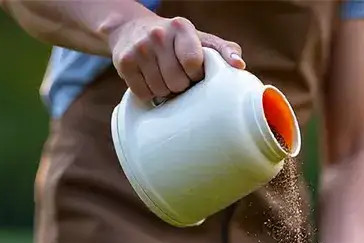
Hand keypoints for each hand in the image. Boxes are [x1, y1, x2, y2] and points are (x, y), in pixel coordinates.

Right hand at [108, 15, 244, 101]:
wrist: (132, 29)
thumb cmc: (176, 41)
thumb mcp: (200, 40)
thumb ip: (223, 50)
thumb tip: (239, 65)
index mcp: (181, 27)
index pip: (193, 63)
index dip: (196, 74)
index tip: (194, 72)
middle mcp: (158, 35)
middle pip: (177, 82)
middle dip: (181, 86)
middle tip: (179, 77)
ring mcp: (139, 48)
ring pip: (160, 91)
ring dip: (166, 92)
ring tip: (165, 79)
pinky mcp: (123, 62)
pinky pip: (143, 94)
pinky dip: (149, 94)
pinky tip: (151, 81)